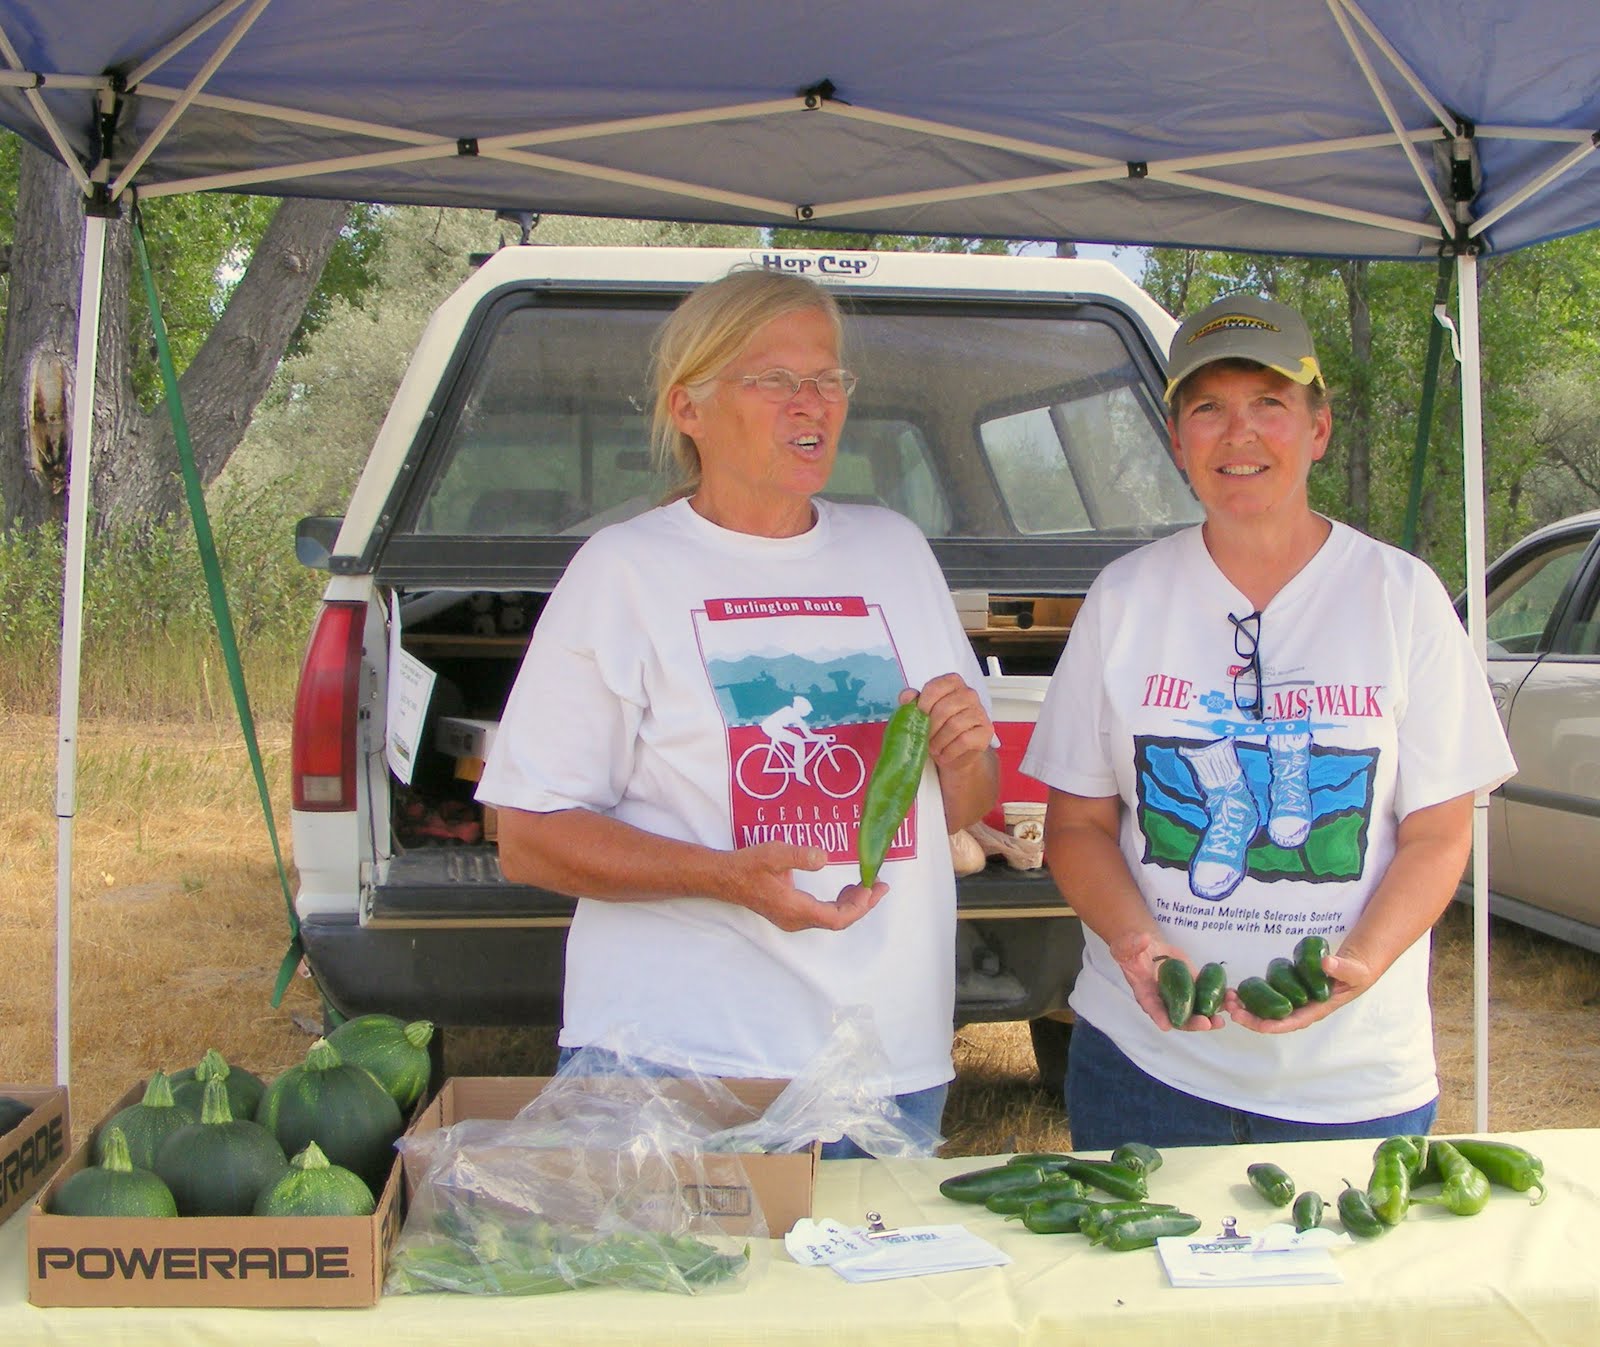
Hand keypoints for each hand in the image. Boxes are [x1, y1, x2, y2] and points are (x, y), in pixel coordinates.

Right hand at [725, 841, 887, 932]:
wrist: (725, 878)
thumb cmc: (748, 865)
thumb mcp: (774, 854)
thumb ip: (799, 856)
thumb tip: (824, 858)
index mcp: (796, 909)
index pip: (837, 918)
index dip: (860, 907)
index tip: (875, 889)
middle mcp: (797, 920)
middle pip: (839, 920)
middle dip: (862, 905)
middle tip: (880, 886)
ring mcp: (793, 919)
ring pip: (832, 919)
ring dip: (851, 905)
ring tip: (867, 886)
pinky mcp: (790, 913)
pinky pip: (823, 914)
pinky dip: (839, 903)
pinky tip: (845, 890)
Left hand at [915, 673, 993, 773]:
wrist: (953, 752)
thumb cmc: (937, 729)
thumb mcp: (921, 713)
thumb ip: (912, 701)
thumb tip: (907, 696)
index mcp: (952, 683)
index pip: (935, 687)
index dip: (923, 704)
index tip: (918, 717)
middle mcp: (968, 694)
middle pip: (944, 708)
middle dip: (930, 728)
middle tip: (925, 738)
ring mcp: (980, 712)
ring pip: (954, 725)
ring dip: (939, 741)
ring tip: (934, 748)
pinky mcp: (986, 731)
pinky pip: (964, 740)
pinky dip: (950, 751)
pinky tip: (945, 754)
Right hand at [1108, 931, 1225, 1032]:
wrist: (1148, 948)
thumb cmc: (1132, 951)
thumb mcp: (1126, 948)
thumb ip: (1133, 946)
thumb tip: (1145, 939)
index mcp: (1146, 994)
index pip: (1152, 1007)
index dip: (1159, 1016)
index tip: (1167, 1025)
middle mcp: (1164, 1001)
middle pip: (1179, 1018)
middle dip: (1193, 1022)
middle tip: (1207, 1023)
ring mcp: (1181, 996)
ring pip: (1196, 1012)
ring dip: (1210, 1017)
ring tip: (1223, 1020)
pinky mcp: (1194, 987)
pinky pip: (1207, 997)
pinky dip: (1219, 1000)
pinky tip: (1231, 1000)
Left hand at [1224, 947, 1377, 1032]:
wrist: (1354, 969)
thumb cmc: (1355, 975)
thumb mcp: (1354, 972)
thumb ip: (1343, 969)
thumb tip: (1327, 964)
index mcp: (1316, 1010)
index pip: (1291, 1023)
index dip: (1271, 1025)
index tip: (1251, 1023)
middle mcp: (1302, 1008)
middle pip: (1273, 1019)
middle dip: (1251, 1017)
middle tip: (1231, 1008)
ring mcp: (1294, 1000)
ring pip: (1266, 1008)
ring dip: (1247, 1005)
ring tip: (1228, 998)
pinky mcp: (1288, 989)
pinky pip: (1268, 995)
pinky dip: (1253, 993)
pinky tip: (1237, 989)